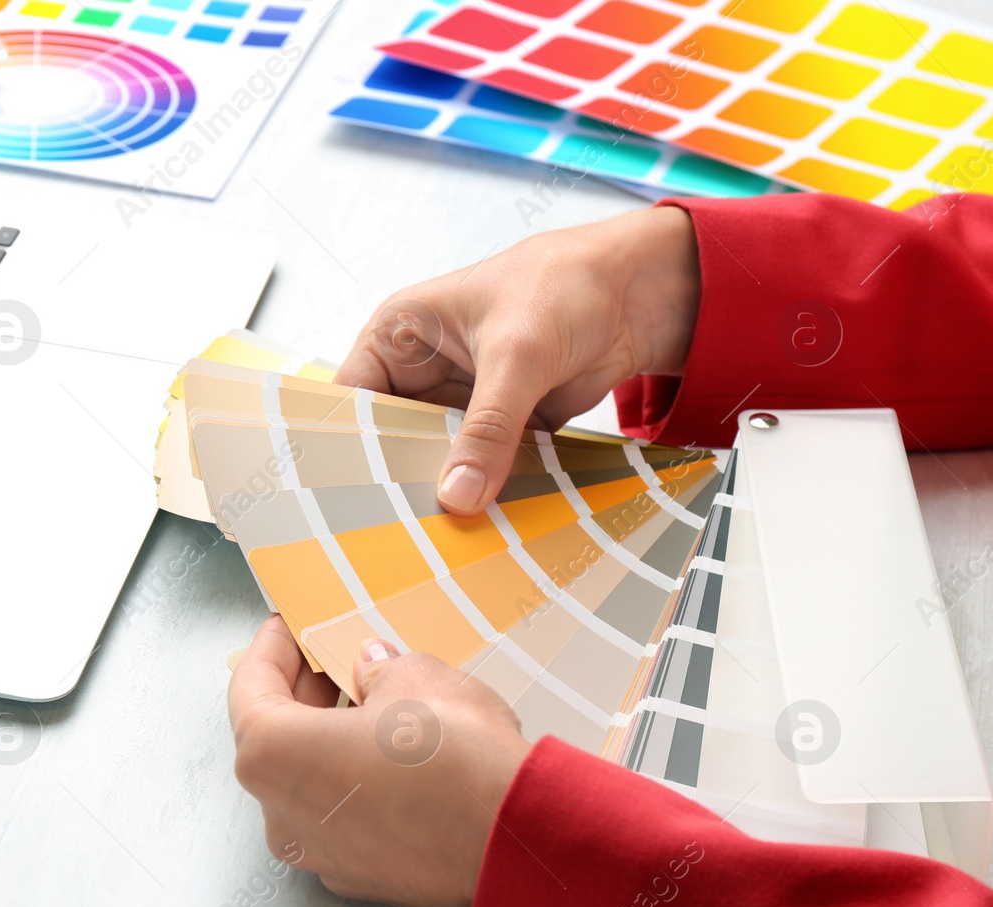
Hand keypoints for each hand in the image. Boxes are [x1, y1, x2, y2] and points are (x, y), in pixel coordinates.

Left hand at [228, 616, 531, 906]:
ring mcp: (321, 856)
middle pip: (276, 741)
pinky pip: (347, 818)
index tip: (287, 627)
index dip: (271, 649)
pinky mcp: (364, 879)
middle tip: (333, 658)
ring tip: (373, 702)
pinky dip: (359, 784)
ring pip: (312, 784)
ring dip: (332, 741)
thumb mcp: (414, 678)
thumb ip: (378, 669)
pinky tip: (397, 757)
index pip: (250, 690)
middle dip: (304, 695)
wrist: (517, 844)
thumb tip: (373, 670)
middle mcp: (282, 816)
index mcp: (273, 757)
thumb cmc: (455, 756)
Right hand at [336, 206, 699, 514]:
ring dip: (448, 490)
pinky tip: (486, 525)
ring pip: (439, 460)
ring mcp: (464, 402)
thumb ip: (487, 428)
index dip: (350, 446)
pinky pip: (485, 468)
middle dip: (403, 480)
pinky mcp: (503, 426)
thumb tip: (459, 494)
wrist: (642, 290)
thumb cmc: (567, 282)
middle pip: (394, 440)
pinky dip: (490, 491)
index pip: (353, 400)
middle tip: (402, 529)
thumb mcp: (517, 353)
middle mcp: (424, 371)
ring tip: (441, 538)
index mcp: (401, 334)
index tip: (353, 497)